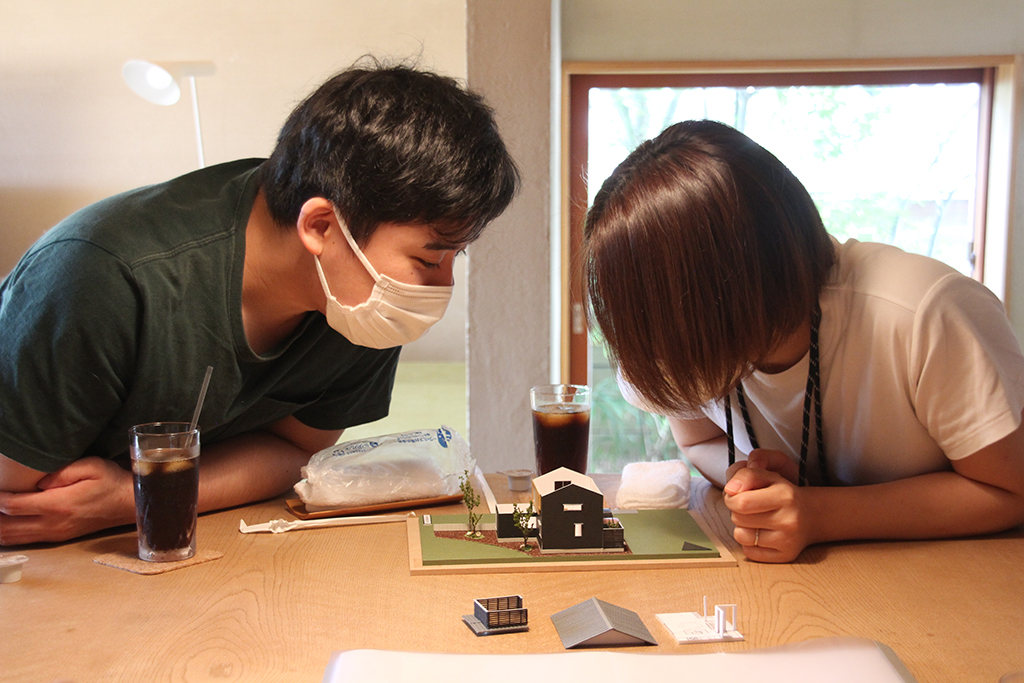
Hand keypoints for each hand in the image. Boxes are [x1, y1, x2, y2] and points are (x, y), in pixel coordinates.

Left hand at [0, 457, 134, 544]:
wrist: (128, 504)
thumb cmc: (111, 481)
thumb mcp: (92, 466)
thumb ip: (63, 471)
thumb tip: (38, 482)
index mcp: (58, 505)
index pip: (13, 506)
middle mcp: (52, 524)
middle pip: (6, 526)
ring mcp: (54, 534)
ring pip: (12, 537)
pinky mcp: (57, 537)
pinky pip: (23, 540)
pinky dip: (7, 534)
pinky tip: (4, 523)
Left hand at [723, 449, 810, 562]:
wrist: (813, 515)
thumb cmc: (784, 494)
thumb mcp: (768, 475)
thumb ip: (746, 475)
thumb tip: (730, 489)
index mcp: (784, 496)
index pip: (741, 502)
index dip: (731, 498)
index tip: (735, 495)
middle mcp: (788, 520)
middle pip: (737, 518)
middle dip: (736, 511)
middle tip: (748, 507)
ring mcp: (787, 541)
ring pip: (740, 536)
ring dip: (741, 527)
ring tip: (755, 520)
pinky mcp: (785, 555)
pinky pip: (749, 552)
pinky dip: (749, 543)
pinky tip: (761, 533)